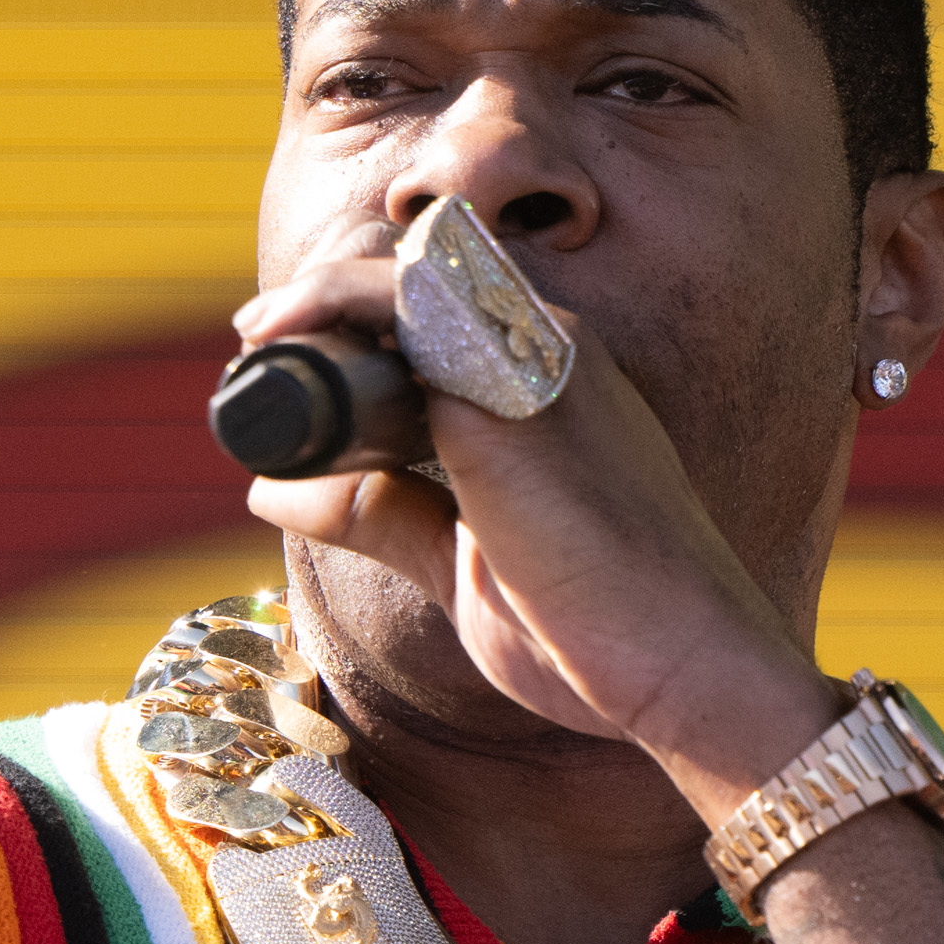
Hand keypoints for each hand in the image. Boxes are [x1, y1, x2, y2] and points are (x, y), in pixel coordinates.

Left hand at [234, 244, 836, 810]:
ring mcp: (538, 357)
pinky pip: (403, 305)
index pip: (438, 308)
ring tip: (258, 346)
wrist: (688, 667)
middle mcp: (551, 345)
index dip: (352, 315)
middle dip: (325, 304)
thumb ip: (380, 515)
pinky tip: (278, 346)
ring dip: (320, 300)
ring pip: (405, 276)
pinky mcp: (511, 390)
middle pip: (414, 279)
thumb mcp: (461, 563)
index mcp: (552, 379)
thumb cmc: (596, 625)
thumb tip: (267, 488)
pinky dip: (331, 311)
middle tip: (255, 348)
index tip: (281, 354)